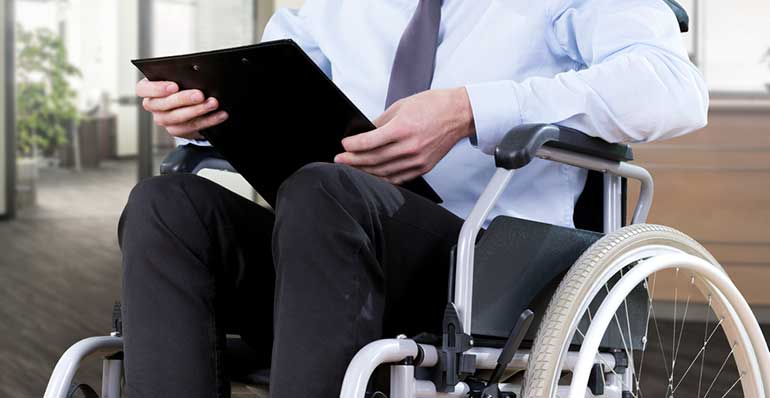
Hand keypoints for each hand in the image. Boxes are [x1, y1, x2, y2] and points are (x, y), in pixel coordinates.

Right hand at [136, 78, 228, 139]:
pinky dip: (209, 120)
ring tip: (213, 103)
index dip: (157, 88)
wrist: (188, 104)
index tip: (174, 86)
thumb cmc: (181, 85)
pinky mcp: (177, 130)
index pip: (143, 89)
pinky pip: (193, 126)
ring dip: (199, 110)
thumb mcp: (178, 77)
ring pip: (179, 117)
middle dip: (184, 99)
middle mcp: (153, 106)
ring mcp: (164, 120)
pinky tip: (220, 114)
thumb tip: (196, 73)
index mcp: (148, 89)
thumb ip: (181, 76)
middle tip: (200, 95)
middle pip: (164, 105)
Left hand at [334, 87, 475, 184]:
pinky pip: (398, 178)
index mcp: (403, 128)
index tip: (344, 145)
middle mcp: (410, 146)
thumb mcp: (402, 106)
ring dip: (364, 171)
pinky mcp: (423, 167)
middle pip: (374, 159)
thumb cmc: (433, 106)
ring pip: (384, 171)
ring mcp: (417, 160)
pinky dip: (382, 178)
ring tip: (352, 168)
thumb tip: (364, 133)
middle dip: (353, 160)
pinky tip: (372, 176)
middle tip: (340, 160)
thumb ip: (381, 121)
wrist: (459, 114)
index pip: (370, 141)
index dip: (353, 145)